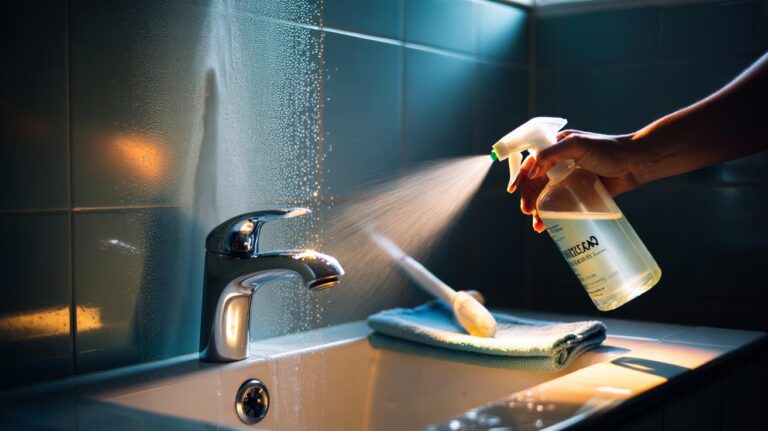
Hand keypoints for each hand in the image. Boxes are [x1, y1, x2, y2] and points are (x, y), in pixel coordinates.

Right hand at [509, 130, 650, 232]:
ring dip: (539, 212)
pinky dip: (555, 217)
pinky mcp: (581, 194)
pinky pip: (563, 207)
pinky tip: (552, 227)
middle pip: (536, 184)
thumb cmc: (607, 150)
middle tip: (527, 212)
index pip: (531, 164)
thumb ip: (551, 154)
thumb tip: (531, 172)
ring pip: (547, 198)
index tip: (513, 190)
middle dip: (529, 199)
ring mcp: (570, 180)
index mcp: (556, 150)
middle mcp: (560, 165)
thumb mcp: (576, 145)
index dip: (520, 177)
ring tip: (538, 225)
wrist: (636, 163)